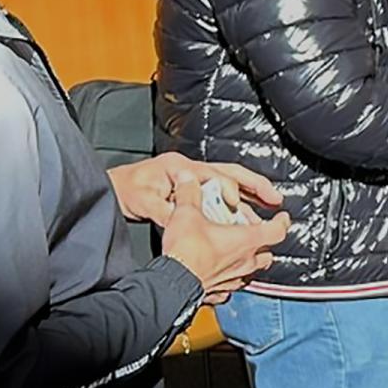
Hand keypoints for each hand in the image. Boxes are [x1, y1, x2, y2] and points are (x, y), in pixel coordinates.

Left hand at [107, 154, 282, 227]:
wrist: (112, 188)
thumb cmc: (125, 190)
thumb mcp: (143, 201)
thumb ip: (165, 211)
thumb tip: (183, 221)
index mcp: (180, 167)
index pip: (215, 176)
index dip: (229, 192)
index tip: (235, 208)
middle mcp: (190, 169)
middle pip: (232, 173)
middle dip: (256, 185)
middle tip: (276, 199)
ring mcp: (193, 178)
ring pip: (230, 183)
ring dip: (250, 197)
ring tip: (269, 209)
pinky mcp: (192, 189)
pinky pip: (220, 194)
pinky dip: (236, 204)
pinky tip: (246, 216)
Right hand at [160, 198, 289, 304]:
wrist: (173, 282)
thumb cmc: (186, 253)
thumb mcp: (186, 213)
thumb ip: (189, 193)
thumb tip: (188, 181)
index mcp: (246, 240)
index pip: (277, 231)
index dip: (282, 222)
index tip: (282, 217)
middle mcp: (245, 262)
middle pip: (267, 253)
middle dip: (263, 243)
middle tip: (254, 233)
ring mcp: (234, 278)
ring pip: (251, 270)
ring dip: (247, 261)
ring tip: (236, 251)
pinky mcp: (220, 291)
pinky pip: (232, 285)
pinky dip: (229, 277)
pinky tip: (218, 271)